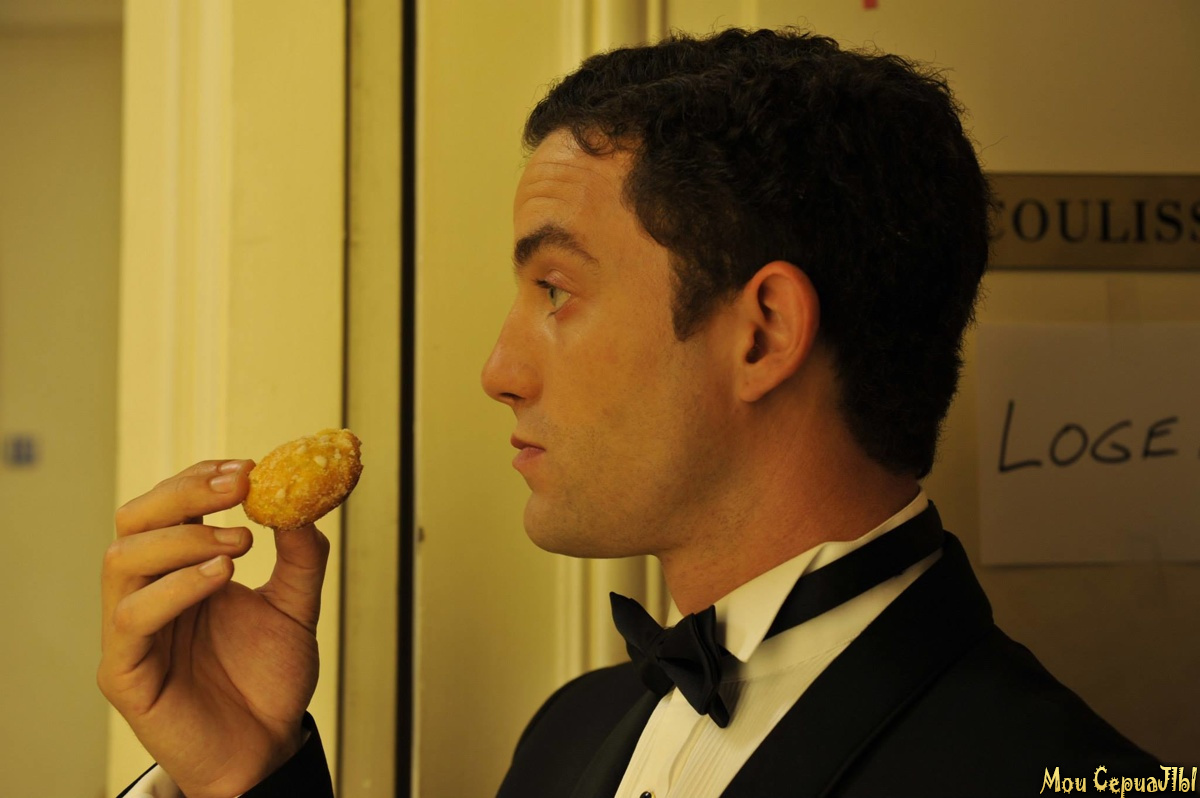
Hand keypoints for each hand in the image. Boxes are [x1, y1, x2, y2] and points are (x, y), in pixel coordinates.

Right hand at [98, 459, 330, 797]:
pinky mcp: (123, 673)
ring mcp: (130, 631)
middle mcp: (147, 591)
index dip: (202, 478)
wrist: (267, 747)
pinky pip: (130, 617)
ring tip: (241, 544)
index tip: (250, 467)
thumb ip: (302, 557)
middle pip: (134, 518)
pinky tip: (221, 578)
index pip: (168, 504)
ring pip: (123, 559)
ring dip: (184, 538)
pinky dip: (175, 588)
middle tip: (240, 487)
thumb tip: (303, 502)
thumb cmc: (269, 679)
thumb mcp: (297, 607)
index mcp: (179, 568)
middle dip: (185, 493)